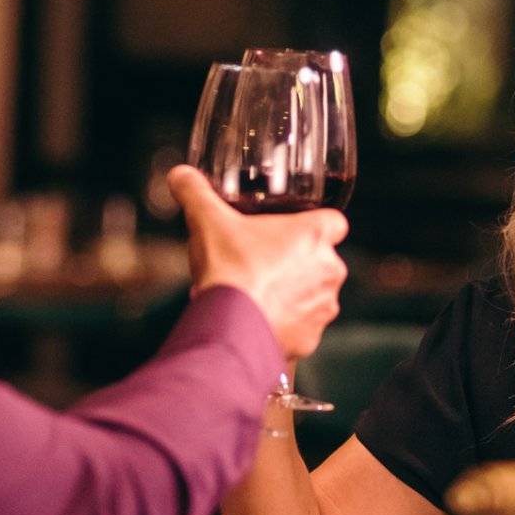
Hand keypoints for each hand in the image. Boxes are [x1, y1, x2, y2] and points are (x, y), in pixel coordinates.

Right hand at [169, 165, 346, 358]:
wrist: (229, 328)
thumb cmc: (229, 271)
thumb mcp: (207, 221)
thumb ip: (196, 193)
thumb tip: (181, 176)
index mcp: (314, 235)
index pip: (333, 223)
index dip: (314, 225)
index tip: (294, 230)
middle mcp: (329, 270)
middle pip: (321, 260)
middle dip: (297, 263)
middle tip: (263, 263)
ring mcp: (323, 307)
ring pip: (314, 295)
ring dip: (293, 295)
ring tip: (258, 294)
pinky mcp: (311, 338)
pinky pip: (302, 327)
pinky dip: (285, 325)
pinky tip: (258, 320)